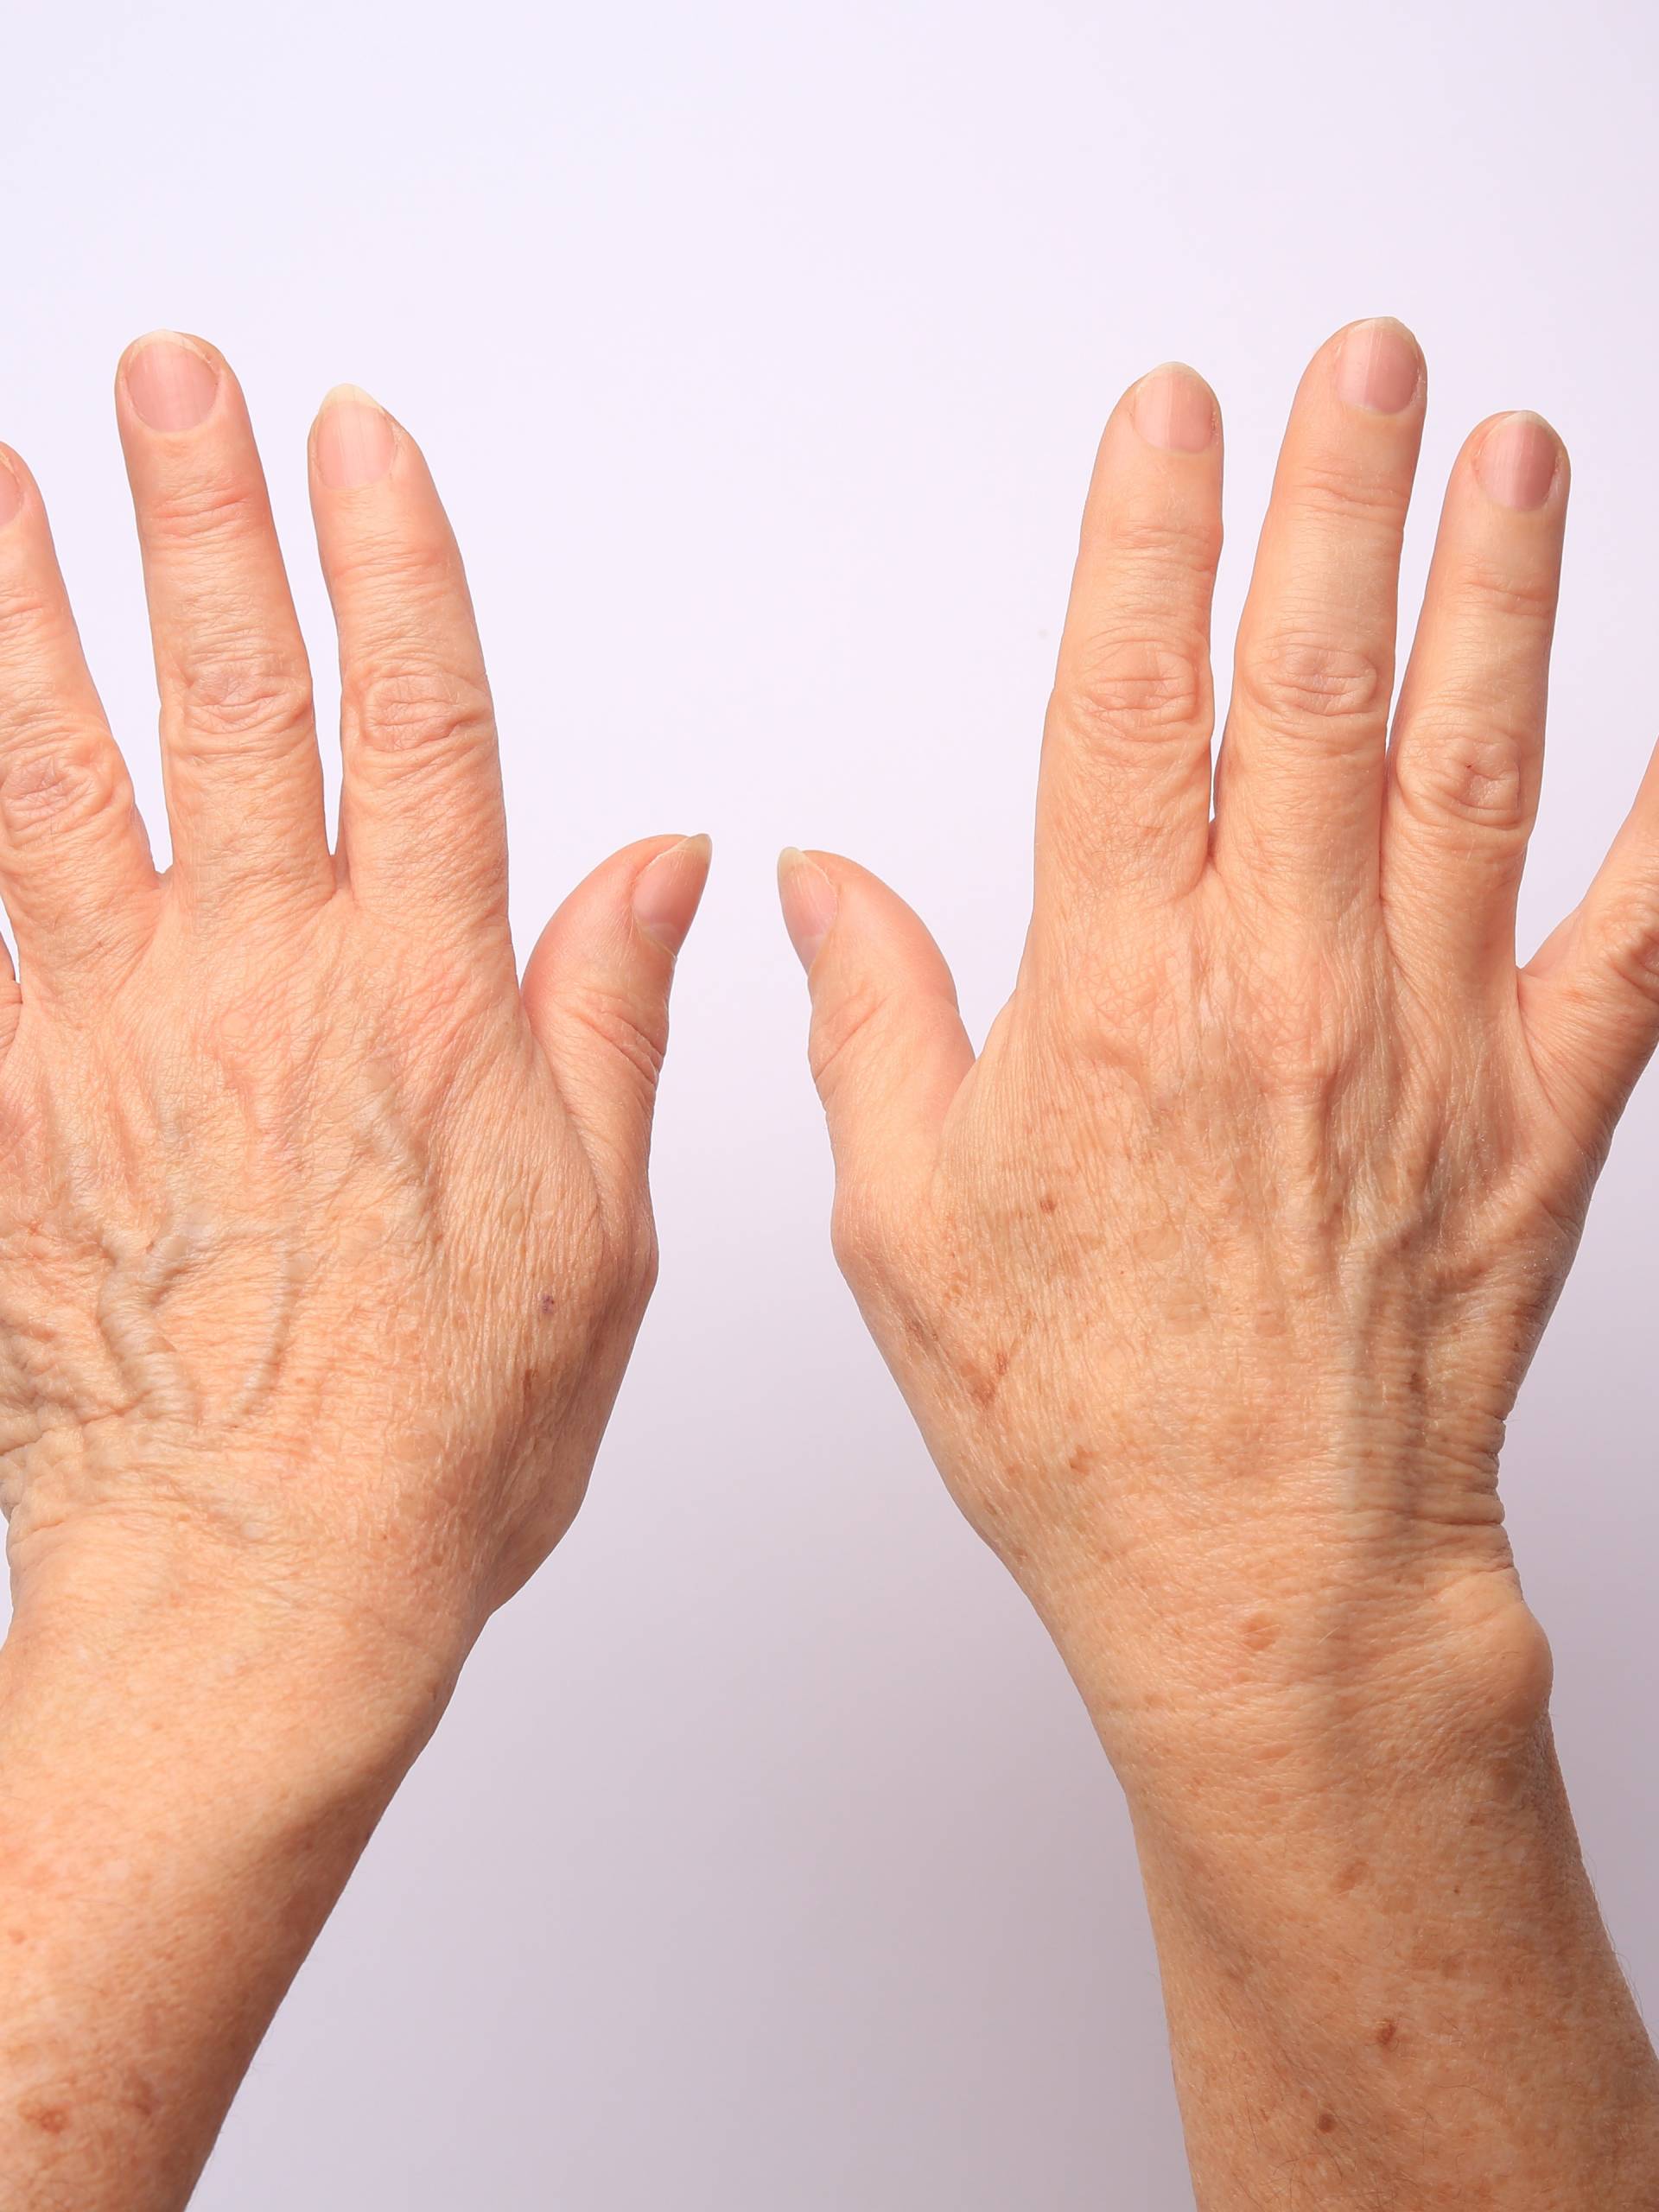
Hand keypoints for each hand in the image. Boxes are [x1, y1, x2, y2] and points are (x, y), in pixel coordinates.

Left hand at [0, 334, 708, 1674]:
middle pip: (233, 709)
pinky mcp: (9, 1127)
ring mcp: (117, 1052)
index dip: (391, 565)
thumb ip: (609, 1018)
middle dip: (202, 524)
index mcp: (426, 1008)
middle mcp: (268, 997)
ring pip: (57, 789)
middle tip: (167, 384)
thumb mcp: (597, 1230)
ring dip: (24, 622)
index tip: (355, 442)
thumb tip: (656, 862)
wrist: (261, 1593)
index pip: (420, 726)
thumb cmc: (440, 1438)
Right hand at [780, 318, 1658, 2204]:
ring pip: (1468, 768)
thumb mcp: (907, 1228)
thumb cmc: (1086, 1419)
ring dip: (1494, 596)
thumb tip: (821, 888)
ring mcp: (1425, 1044)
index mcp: (1114, 1004)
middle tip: (1362, 368)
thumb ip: (872, 1028)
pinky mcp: (1538, 1112)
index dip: (1145, 542)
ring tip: (1513, 457)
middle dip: (1334, 503)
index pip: (1126, 710)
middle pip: (1310, 693)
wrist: (1268, 1576)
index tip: (1167, 422)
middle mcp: (1279, 995)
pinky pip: (1627, 932)